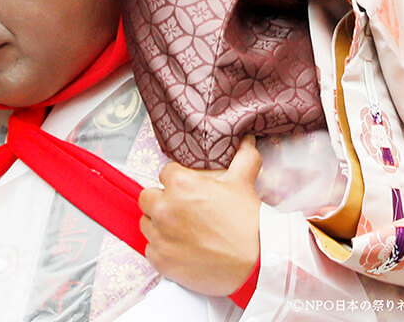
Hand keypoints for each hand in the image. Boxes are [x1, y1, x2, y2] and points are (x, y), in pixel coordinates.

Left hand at [138, 136, 261, 296]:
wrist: (256, 262)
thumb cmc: (247, 222)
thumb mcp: (244, 181)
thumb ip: (242, 156)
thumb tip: (247, 140)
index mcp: (180, 184)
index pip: (165, 173)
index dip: (177, 181)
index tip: (188, 191)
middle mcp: (165, 208)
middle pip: (148, 197)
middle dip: (162, 201)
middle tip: (182, 210)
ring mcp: (160, 236)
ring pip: (146, 223)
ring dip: (159, 225)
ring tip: (181, 230)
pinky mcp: (161, 260)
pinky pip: (150, 249)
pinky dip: (162, 249)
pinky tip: (181, 249)